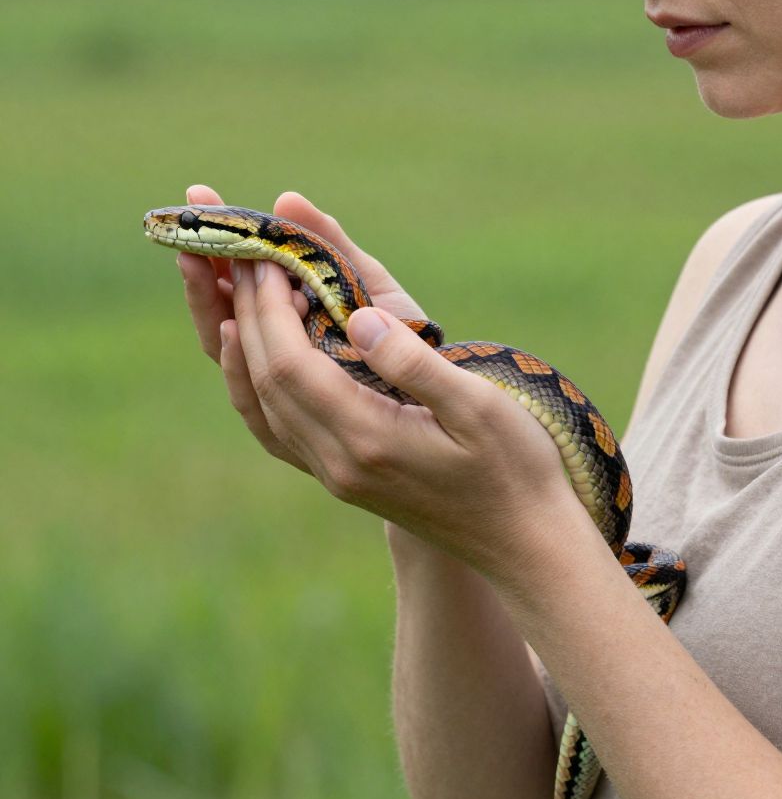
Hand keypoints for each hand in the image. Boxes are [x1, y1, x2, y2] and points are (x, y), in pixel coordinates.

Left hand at [227, 253, 578, 582]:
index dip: (269, 308)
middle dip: (249, 315)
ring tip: (241, 292)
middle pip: (266, 382)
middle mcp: (339, 463)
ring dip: (245, 346)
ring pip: (262, 406)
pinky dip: (256, 383)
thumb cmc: (516, 468)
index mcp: (369, 440)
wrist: (524, 544)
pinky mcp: (343, 478)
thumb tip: (359, 317)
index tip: (266, 256)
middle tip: (245, 255)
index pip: (291, 366)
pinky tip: (258, 353)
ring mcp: (336, 476)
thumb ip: (414, 362)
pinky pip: (277, 428)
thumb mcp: (478, 406)